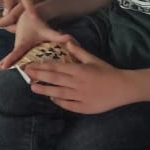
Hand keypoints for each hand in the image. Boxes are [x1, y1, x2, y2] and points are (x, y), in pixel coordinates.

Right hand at [0, 8, 69, 74]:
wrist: (26, 15)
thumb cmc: (37, 23)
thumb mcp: (47, 30)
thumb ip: (58, 36)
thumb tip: (70, 40)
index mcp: (23, 44)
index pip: (16, 54)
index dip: (10, 60)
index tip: (4, 67)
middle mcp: (16, 48)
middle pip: (6, 60)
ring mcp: (14, 50)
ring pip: (5, 61)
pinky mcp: (16, 52)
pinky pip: (8, 61)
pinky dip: (2, 68)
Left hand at [22, 41, 139, 113]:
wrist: (123, 87)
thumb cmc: (108, 71)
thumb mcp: (93, 59)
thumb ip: (78, 52)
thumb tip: (67, 41)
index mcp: (79, 70)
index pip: (56, 68)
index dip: (42, 66)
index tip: (31, 65)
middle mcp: (78, 83)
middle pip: (55, 79)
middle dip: (39, 76)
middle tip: (26, 74)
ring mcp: (80, 96)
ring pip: (59, 93)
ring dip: (45, 90)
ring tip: (33, 87)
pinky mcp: (84, 107)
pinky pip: (68, 104)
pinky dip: (59, 102)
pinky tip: (51, 98)